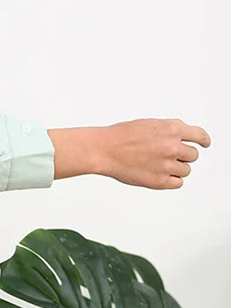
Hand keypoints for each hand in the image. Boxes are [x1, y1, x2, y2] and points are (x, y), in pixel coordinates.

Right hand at [48, 120, 211, 188]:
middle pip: (193, 155)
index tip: (204, 143)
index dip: (203, 140)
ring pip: (186, 170)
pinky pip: (178, 183)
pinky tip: (161, 175)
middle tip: (168, 156)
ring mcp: (166, 165)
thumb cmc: (120, 137)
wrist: (103, 150)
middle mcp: (172, 147)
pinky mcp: (159, 181)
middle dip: (183, 155)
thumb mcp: (149, 124)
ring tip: (160, 165)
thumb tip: (183, 136)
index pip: (199, 136)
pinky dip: (172, 180)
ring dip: (177, 168)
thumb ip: (170, 129)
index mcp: (172, 129)